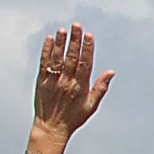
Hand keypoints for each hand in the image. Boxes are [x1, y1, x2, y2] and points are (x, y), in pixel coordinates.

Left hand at [34, 23, 113, 143]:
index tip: (89, 36)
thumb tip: (111, 72)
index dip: (87, 49)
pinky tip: (50, 40)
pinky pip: (44, 64)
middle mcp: (67, 82)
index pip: (85, 64)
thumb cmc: (73, 118)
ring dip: (60, 43)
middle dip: (74, 41)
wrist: (51, 128)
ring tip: (63, 30)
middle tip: (76, 26)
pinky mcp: (41, 82)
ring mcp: (53, 81)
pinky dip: (46, 51)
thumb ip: (101, 87)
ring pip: (57, 59)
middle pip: (72, 58)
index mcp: (80, 87)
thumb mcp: (91, 105)